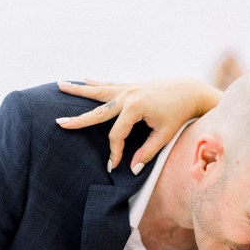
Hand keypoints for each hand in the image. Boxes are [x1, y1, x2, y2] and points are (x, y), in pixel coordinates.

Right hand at [56, 78, 221, 173]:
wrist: (190, 91)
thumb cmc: (179, 114)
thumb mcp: (164, 135)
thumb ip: (147, 152)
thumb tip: (132, 169)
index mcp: (135, 108)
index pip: (116, 134)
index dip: (114, 151)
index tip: (114, 165)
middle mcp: (127, 96)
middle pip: (97, 110)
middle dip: (78, 119)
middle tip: (59, 123)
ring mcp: (128, 88)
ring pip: (98, 90)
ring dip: (78, 89)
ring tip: (59, 85)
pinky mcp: (130, 86)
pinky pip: (108, 85)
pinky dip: (94, 83)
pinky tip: (83, 80)